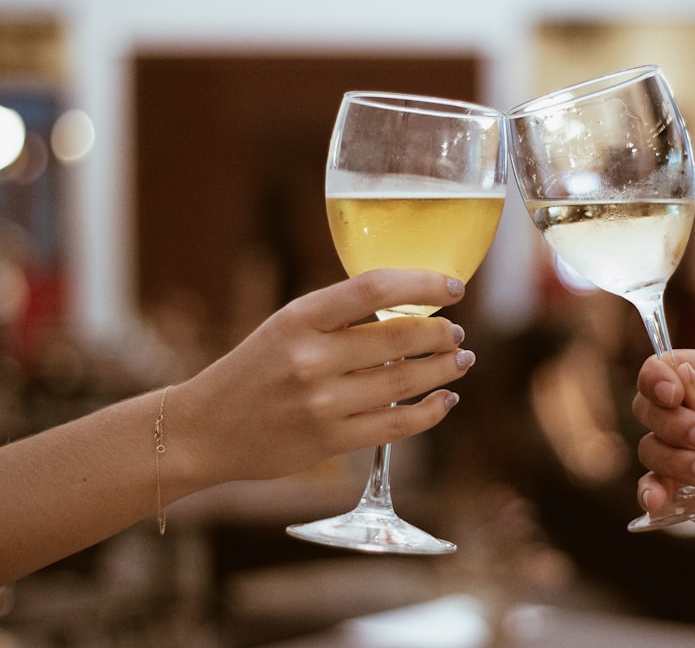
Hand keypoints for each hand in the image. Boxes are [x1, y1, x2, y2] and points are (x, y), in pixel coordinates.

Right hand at [168, 269, 474, 488]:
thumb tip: (411, 304)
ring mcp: (321, 402)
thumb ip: (340, 316)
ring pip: (405, 382)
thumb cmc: (254, 369)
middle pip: (399, 337)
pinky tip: (447, 400)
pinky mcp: (329, 440)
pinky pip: (395, 425)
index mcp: (299, 317)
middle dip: (441, 333)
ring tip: (461, 360)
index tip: (453, 288)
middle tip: (456, 332)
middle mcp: (311, 358)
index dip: (423, 284)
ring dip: (444, 369)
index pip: (374, 289)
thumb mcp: (286, 326)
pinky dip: (430, 412)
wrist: (203, 429)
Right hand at [633, 349, 694, 545]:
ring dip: (679, 460)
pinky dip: (650, 492)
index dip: (658, 377)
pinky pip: (649, 486)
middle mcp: (687, 411)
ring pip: (649, 447)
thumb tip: (683, 380)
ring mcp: (679, 450)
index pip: (665, 366)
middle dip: (675, 423)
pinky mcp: (677, 486)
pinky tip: (659, 499)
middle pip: (647, 405)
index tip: (674, 395)